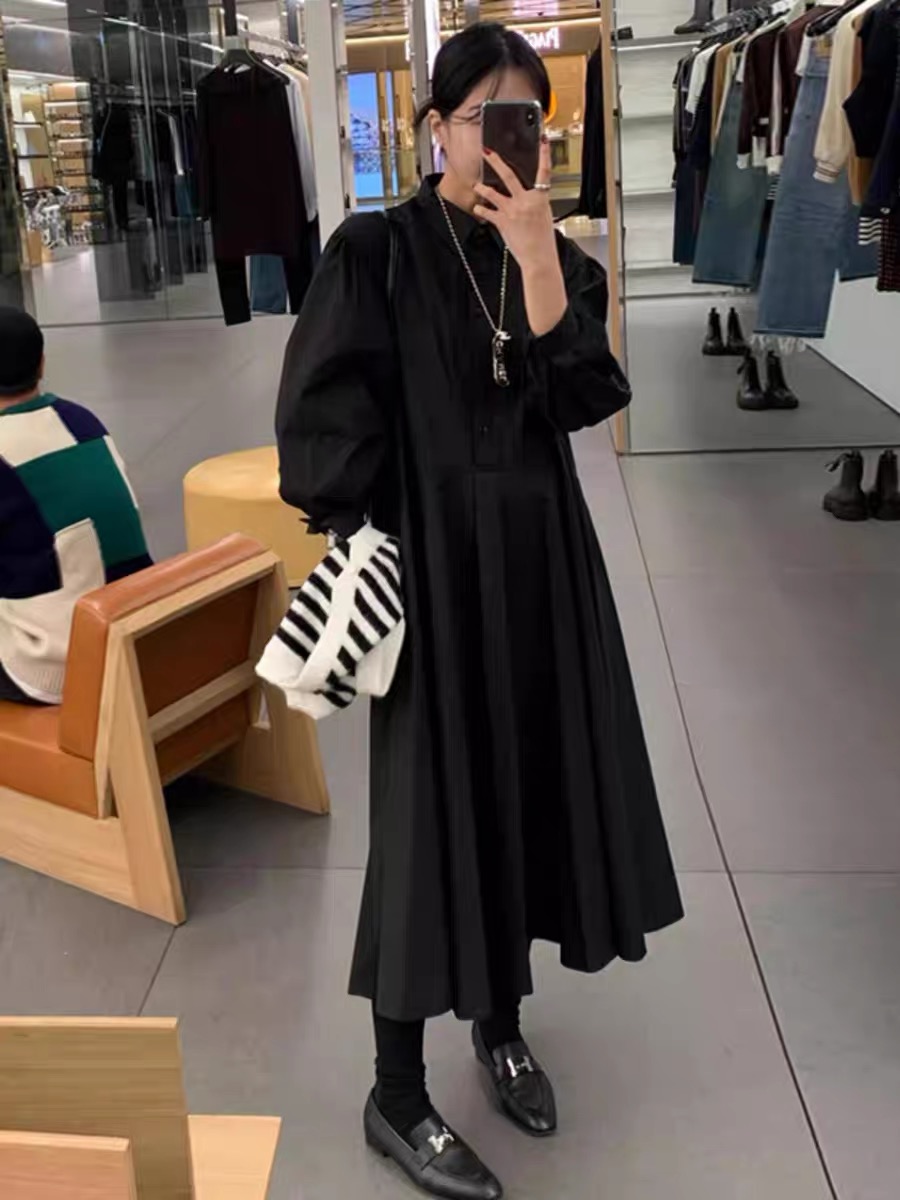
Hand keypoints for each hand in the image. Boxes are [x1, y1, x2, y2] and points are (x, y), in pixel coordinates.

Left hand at [473, 140, 557, 276]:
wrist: (538, 258)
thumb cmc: (544, 242)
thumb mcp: (545, 218)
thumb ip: (535, 205)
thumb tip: (527, 201)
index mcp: (540, 199)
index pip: (544, 173)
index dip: (545, 156)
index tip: (543, 141)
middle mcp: (525, 201)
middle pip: (508, 176)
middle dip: (496, 162)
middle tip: (487, 152)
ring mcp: (512, 210)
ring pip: (492, 193)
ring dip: (483, 188)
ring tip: (477, 185)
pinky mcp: (502, 221)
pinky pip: (487, 212)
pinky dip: (481, 209)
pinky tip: (477, 208)